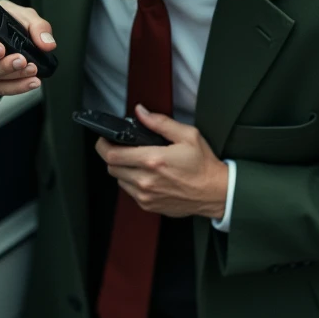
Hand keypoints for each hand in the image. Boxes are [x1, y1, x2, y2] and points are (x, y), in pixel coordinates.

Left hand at [95, 105, 227, 218]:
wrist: (215, 192)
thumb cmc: (203, 164)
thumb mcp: (187, 135)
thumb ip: (160, 123)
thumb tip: (141, 112)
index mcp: (153, 160)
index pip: (112, 155)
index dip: (103, 145)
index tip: (104, 140)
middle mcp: (146, 180)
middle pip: (111, 168)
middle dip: (112, 156)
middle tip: (121, 148)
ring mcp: (146, 195)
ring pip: (118, 180)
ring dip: (122, 169)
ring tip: (136, 161)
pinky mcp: (149, 205)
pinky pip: (130, 192)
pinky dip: (131, 182)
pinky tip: (145, 175)